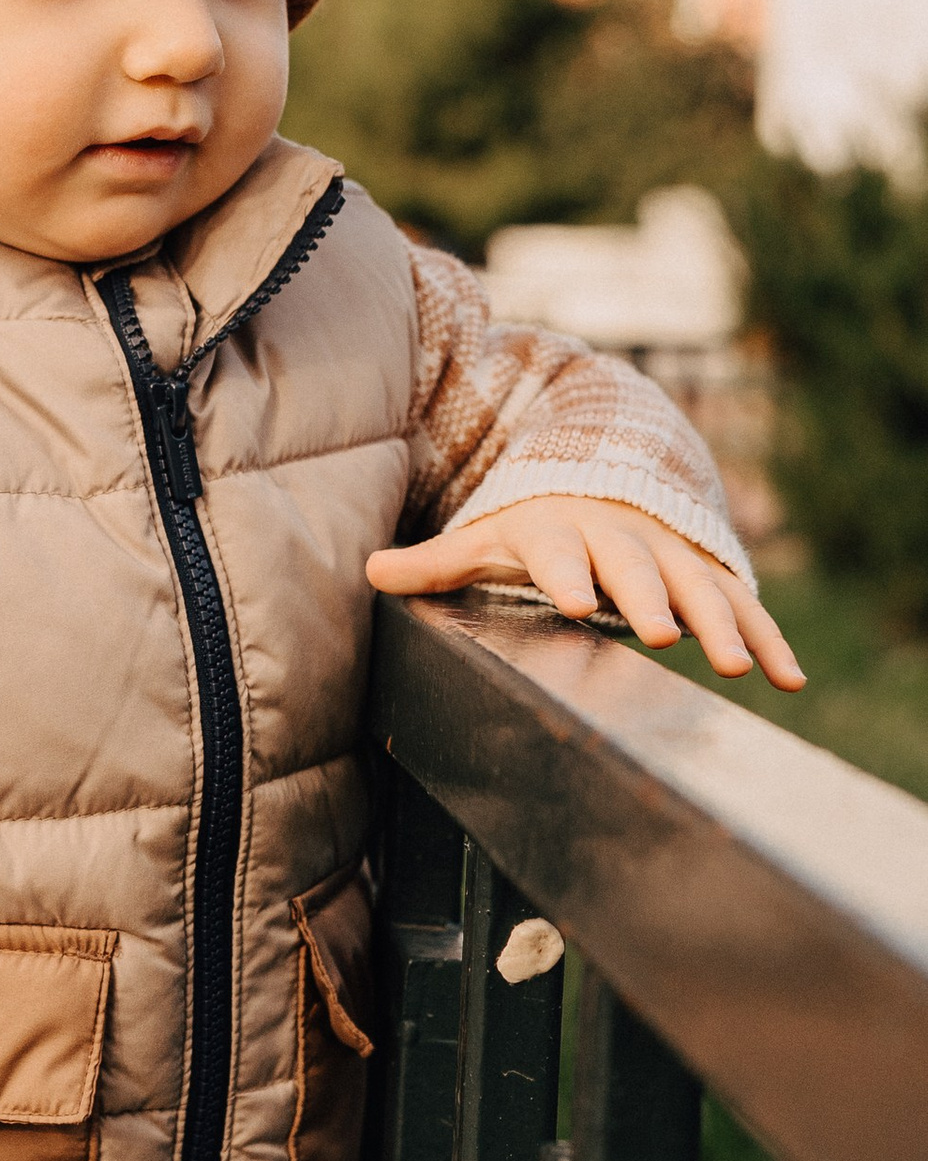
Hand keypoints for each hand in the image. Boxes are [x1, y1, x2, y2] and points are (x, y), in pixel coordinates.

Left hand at [367, 497, 802, 691]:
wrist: (600, 480)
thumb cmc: (532, 529)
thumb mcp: (484, 540)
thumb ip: (435, 563)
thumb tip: (370, 570)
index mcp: (560, 530)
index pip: (559, 550)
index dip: (568, 573)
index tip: (577, 602)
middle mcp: (621, 537)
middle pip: (637, 568)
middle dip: (652, 600)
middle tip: (665, 636)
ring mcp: (670, 553)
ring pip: (700, 586)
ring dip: (722, 624)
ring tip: (739, 668)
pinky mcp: (708, 572)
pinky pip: (744, 605)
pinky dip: (769, 638)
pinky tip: (790, 680)